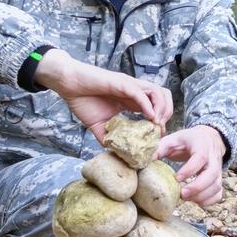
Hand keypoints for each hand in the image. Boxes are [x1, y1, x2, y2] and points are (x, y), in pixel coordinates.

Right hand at [35, 49, 172, 141]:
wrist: (69, 84)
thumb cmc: (83, 100)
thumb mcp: (98, 125)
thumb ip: (108, 137)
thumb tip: (113, 152)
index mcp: (132, 100)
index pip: (156, 107)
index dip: (161, 121)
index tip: (157, 137)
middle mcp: (135, 92)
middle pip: (164, 97)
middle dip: (167, 113)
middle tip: (160, 130)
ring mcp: (130, 86)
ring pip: (158, 92)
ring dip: (162, 109)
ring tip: (157, 124)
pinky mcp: (122, 83)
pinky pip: (140, 93)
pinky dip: (148, 104)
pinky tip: (150, 116)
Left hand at [156, 125, 225, 205]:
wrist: (209, 138)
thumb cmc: (188, 140)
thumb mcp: (174, 139)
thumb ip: (160, 148)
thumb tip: (145, 161)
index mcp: (202, 145)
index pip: (200, 158)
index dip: (190, 170)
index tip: (177, 178)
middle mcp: (213, 158)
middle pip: (212, 174)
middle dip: (197, 187)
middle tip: (182, 195)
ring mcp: (218, 170)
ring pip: (216, 185)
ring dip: (202, 196)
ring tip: (186, 199)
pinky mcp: (218, 179)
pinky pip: (218, 193)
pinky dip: (209, 201)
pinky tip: (196, 202)